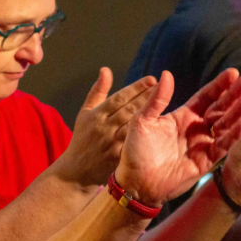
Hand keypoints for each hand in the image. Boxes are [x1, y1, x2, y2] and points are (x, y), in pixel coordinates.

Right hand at [54, 68, 156, 187]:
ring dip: (149, 115)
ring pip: (134, 126)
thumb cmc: (82, 139)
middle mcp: (105, 128)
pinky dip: (146, 137)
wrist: (76, 171)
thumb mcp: (85, 113)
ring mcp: (112, 143)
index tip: (152, 79)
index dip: (136, 88)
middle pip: (129, 110)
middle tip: (164, 87)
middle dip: (147, 97)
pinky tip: (159, 129)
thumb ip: (97, 91)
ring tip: (164, 104)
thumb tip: (106, 70)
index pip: (119, 97)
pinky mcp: (118, 158)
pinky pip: (134, 145)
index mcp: (97, 115)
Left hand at [114, 69, 240, 206]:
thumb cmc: (135, 151)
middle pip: (220, 108)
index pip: (206, 96)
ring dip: (238, 111)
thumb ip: (157, 100)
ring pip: (225, 124)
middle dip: (234, 95)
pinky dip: (235, 134)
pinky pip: (224, 145)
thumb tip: (167, 74)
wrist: (136, 184)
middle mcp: (196, 128)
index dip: (219, 85)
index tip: (233, 73)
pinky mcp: (207, 161)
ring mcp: (203, 144)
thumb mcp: (143, 121)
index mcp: (183, 116)